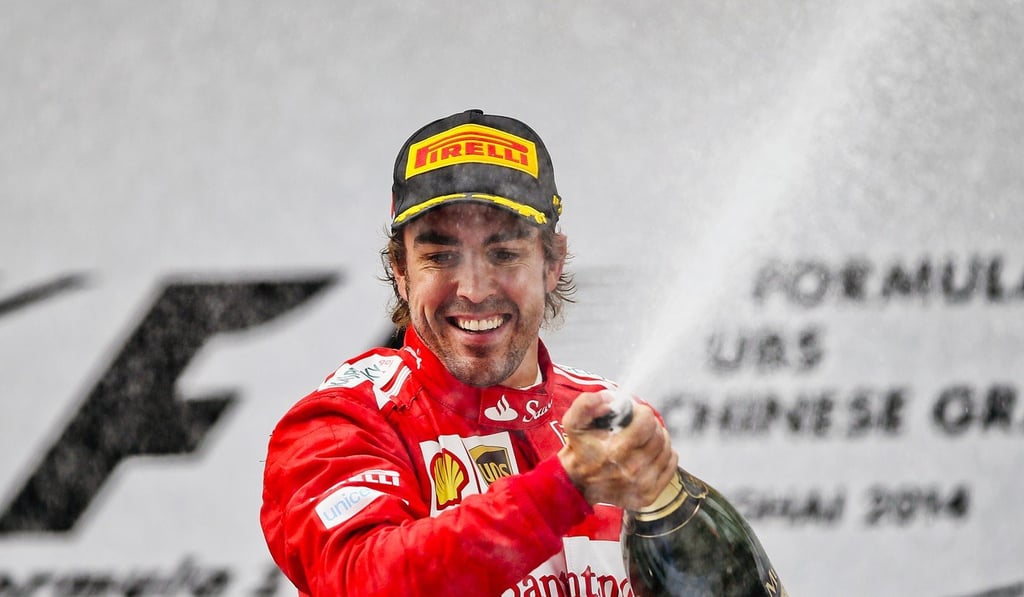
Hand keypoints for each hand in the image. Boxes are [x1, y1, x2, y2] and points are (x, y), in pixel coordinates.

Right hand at [557, 391, 678, 508]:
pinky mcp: (648, 495)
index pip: (647, 422)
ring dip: (659, 438)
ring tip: (645, 437)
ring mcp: (642, 484)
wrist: (576, 483)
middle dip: (651, 424)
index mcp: (615, 450)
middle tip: (640, 424)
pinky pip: (671, 465)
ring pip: (666, 449)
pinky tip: (652, 451)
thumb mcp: (574, 422)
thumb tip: (610, 399)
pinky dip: (665, 455)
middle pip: (659, 436)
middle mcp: (631, 470)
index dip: (641, 412)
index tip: (634, 413)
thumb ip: (586, 403)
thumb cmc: (579, 450)